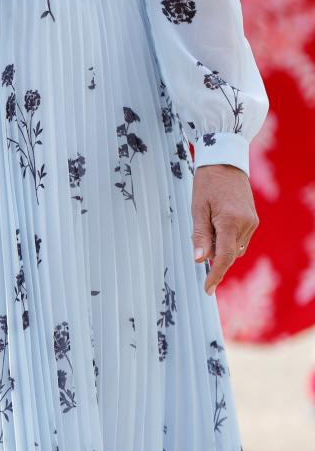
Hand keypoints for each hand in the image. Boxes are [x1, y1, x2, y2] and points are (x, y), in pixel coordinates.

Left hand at [192, 164, 258, 295]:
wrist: (225, 162)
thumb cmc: (207, 183)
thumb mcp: (197, 208)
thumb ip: (200, 235)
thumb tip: (199, 260)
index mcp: (230, 221)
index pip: (224, 257)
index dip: (215, 275)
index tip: (207, 289)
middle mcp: (245, 224)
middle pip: (229, 255)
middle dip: (215, 259)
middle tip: (199, 248)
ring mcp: (252, 222)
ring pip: (235, 248)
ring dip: (221, 248)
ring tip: (207, 227)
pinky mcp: (253, 220)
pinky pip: (240, 239)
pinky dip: (228, 240)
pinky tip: (217, 226)